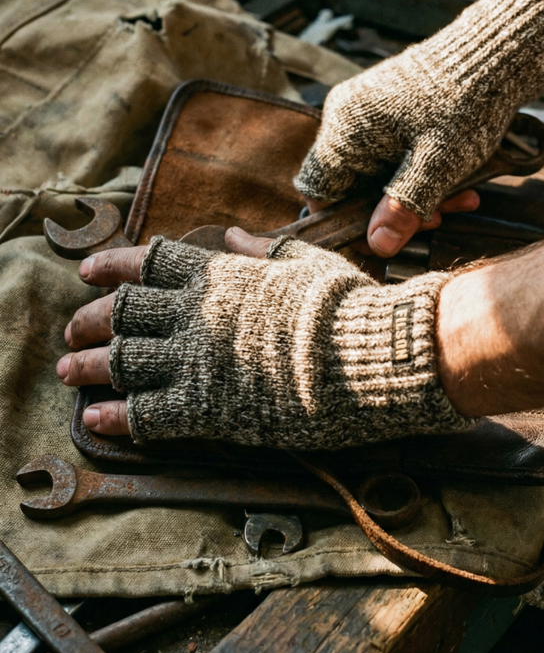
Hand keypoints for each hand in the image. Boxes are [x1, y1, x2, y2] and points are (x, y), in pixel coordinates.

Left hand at [58, 230, 468, 447]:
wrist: (366, 354)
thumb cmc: (342, 304)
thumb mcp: (304, 260)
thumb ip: (263, 249)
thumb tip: (237, 233)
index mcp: (218, 273)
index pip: (148, 262)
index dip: (111, 266)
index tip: (87, 272)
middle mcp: (195, 312)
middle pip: (122, 312)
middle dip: (90, 321)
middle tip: (74, 333)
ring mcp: (195, 360)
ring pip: (122, 360)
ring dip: (89, 367)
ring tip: (68, 374)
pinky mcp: (205, 407)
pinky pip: (145, 412)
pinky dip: (116, 416)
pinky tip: (97, 419)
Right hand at [294, 0, 543, 255]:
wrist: (493, 54)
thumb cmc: (464, 105)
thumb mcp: (436, 167)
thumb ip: (402, 208)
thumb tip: (377, 246)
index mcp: (345, 130)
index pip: (319, 190)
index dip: (344, 220)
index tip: (379, 234)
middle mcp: (345, 116)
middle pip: (352, 182)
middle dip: (394, 208)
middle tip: (435, 218)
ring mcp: (366, 109)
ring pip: (377, 169)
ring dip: (413, 191)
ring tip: (458, 199)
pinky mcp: (387, 106)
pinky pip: (391, 149)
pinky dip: (418, 168)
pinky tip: (454, 179)